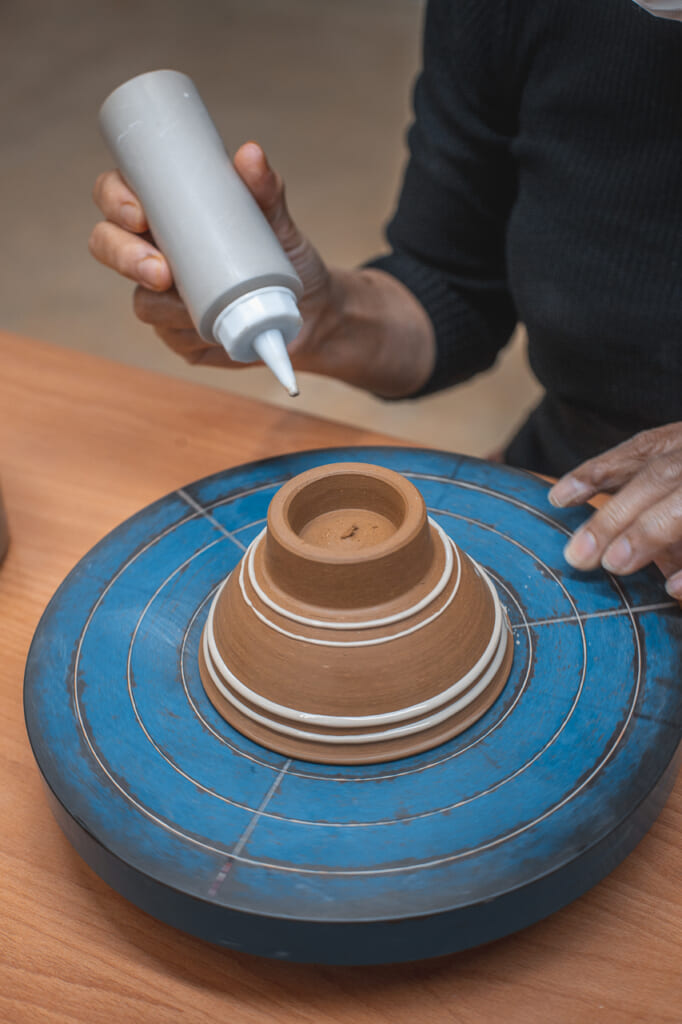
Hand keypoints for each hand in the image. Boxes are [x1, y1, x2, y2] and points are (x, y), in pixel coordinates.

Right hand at [89, 142, 333, 367]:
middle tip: (160, 270)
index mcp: (167, 212)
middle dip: (124, 256)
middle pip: (108, 245)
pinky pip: (168, 334)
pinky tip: (204, 331)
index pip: (118, 194)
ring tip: (193, 308)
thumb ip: (265, 190)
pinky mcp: (178, 333)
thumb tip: (250, 154)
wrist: (312, 313)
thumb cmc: (285, 257)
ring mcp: (162, 295)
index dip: (114, 199)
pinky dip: (187, 332)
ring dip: (160, 303)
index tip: (138, 214)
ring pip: (139, 299)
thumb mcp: (277, 222)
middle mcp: (155, 250)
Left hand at [548, 423, 681, 596]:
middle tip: (577, 556)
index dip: (597, 472)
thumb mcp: (675, 467)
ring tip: (614, 564)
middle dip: (615, 515)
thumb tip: (581, 525)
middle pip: (658, 477)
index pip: (640, 451)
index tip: (556, 499)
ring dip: (648, 532)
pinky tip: (672, 589)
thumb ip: (637, 490)